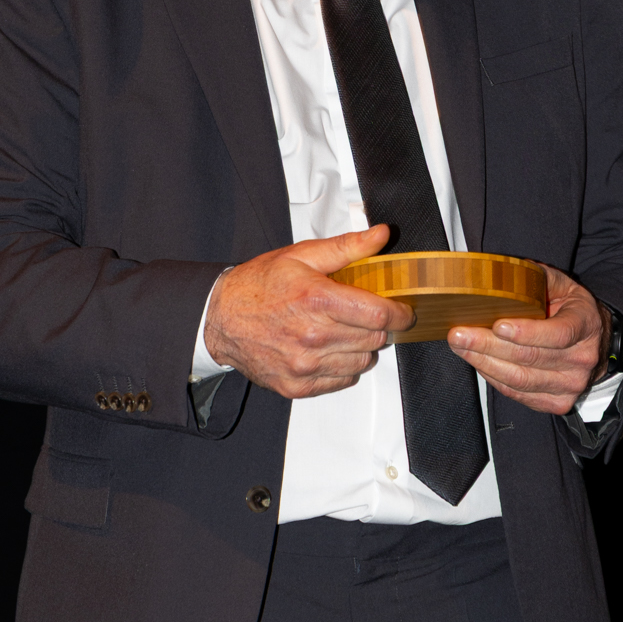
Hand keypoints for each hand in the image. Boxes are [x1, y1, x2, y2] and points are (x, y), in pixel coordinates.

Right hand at [204, 225, 414, 399]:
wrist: (220, 318)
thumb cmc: (258, 285)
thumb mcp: (302, 256)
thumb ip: (347, 248)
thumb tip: (380, 236)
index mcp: (316, 300)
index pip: (378, 315)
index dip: (398, 313)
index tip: (401, 310)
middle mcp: (312, 336)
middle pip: (374, 340)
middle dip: (378, 326)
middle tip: (365, 314)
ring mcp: (304, 365)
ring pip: (362, 362)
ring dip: (362, 347)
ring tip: (344, 330)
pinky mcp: (297, 385)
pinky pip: (342, 381)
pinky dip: (343, 366)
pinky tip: (329, 348)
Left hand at [448, 264, 609, 415]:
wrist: (595, 344)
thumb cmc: (571, 310)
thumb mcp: (562, 285)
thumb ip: (536, 278)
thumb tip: (499, 273)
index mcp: (585, 325)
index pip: (558, 334)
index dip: (526, 332)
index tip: (497, 325)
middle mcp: (581, 359)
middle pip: (530, 358)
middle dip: (488, 346)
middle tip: (459, 334)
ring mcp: (570, 384)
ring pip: (520, 379)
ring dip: (484, 363)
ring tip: (461, 347)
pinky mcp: (556, 403)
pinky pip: (517, 393)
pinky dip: (493, 378)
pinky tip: (478, 362)